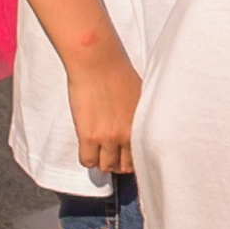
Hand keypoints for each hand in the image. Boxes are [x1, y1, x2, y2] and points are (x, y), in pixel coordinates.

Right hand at [62, 28, 142, 175]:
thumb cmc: (118, 71)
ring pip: (105, 166)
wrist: (97, 62)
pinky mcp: (88, 136)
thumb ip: (140, 117)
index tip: (126, 158)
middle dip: (117, 162)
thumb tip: (139, 127)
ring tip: (98, 149)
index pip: (141, 157)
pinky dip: (87, 158)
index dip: (132, 160)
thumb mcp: (141, 96)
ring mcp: (108, 137)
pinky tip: (87, 147)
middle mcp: (127, 135)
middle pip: (123, 166)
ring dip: (101, 160)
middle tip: (111, 154)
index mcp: (142, 125)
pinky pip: (87, 161)